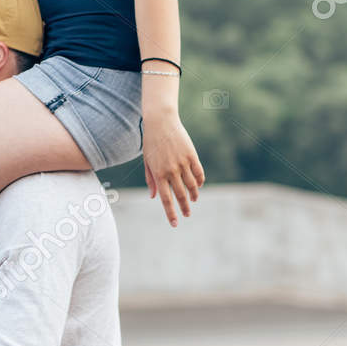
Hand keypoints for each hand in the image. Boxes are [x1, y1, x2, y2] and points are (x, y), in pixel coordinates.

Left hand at [142, 110, 204, 226]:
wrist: (161, 122)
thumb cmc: (151, 143)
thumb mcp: (147, 162)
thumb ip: (150, 180)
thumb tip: (153, 197)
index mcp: (158, 175)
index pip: (166, 200)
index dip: (171, 213)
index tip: (175, 224)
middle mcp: (171, 171)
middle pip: (181, 195)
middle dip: (185, 208)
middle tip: (187, 215)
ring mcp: (182, 163)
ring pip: (192, 185)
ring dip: (193, 195)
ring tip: (193, 200)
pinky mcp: (192, 155)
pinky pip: (198, 173)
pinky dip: (200, 181)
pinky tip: (198, 186)